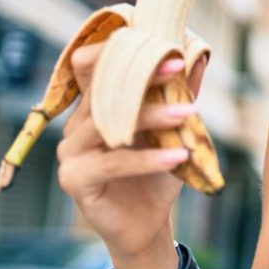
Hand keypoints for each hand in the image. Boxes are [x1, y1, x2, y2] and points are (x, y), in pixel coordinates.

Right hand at [56, 41, 208, 262]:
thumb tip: (198, 56)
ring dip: (151, 116)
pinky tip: (180, 156)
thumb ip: (179, 94)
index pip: (91, 64)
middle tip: (178, 68)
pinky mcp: (75, 179)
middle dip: (143, 76)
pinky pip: (113, 163)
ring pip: (108, 124)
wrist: (147, 223)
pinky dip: (149, 159)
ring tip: (188, 113)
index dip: (120, 49)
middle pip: (102, 89)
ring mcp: (70, 152)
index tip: (163, 44)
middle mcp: (77, 124)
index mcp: (94, 106)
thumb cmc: (158, 172)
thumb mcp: (174, 130)